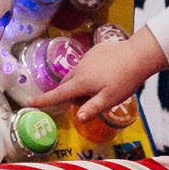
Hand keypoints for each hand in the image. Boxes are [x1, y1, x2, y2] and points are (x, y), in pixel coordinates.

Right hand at [25, 28, 166, 117]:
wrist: (138, 54)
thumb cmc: (124, 80)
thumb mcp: (109, 99)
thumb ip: (91, 108)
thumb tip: (77, 118)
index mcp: (81, 82)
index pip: (58, 94)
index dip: (44, 100)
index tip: (30, 103)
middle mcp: (79, 69)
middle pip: (67, 85)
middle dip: (70, 95)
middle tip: (87, 102)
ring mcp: (86, 58)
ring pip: (77, 75)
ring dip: (81, 84)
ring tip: (101, 88)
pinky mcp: (95, 51)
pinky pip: (87, 65)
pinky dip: (90, 73)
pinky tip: (107, 75)